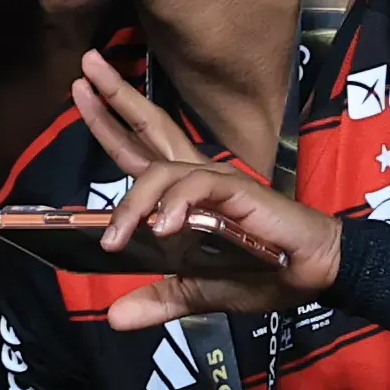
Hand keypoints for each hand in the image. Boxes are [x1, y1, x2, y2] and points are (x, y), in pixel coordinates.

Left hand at [65, 55, 339, 320]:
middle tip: (85, 71)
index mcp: (183, 193)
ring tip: (114, 239)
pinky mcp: (236, 191)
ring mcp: (215, 180)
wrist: (310, 275)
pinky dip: (176, 206)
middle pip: (150, 126)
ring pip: (161, 171)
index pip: (138, 149)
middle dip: (116, 98)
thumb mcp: (197, 291)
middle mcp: (196, 176)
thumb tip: (115, 318)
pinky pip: (197, 187)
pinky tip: (164, 228)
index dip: (109, 121)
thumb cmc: (261, 272)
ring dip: (132, 202)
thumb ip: (158, 299)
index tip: (79, 92)